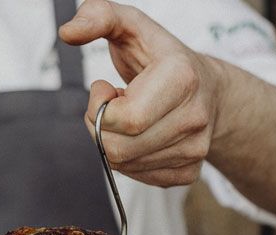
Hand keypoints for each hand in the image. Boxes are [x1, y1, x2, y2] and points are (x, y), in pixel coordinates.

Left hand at [59, 0, 224, 187]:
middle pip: (119, 148)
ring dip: (114, 142)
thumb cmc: (160, 57)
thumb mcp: (131, 26)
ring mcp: (195, 148)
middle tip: (110, 105)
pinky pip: (139, 178)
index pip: (125, 120)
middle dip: (100, 127)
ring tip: (131, 116)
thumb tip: (67, 32)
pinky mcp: (189, 172)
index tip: (104, 88)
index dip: (99, 107)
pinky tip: (141, 136)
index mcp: (182, 78)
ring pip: (126, 165)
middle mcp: (194, 117)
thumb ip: (98, 16)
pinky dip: (129, 160)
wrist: (208, 89)